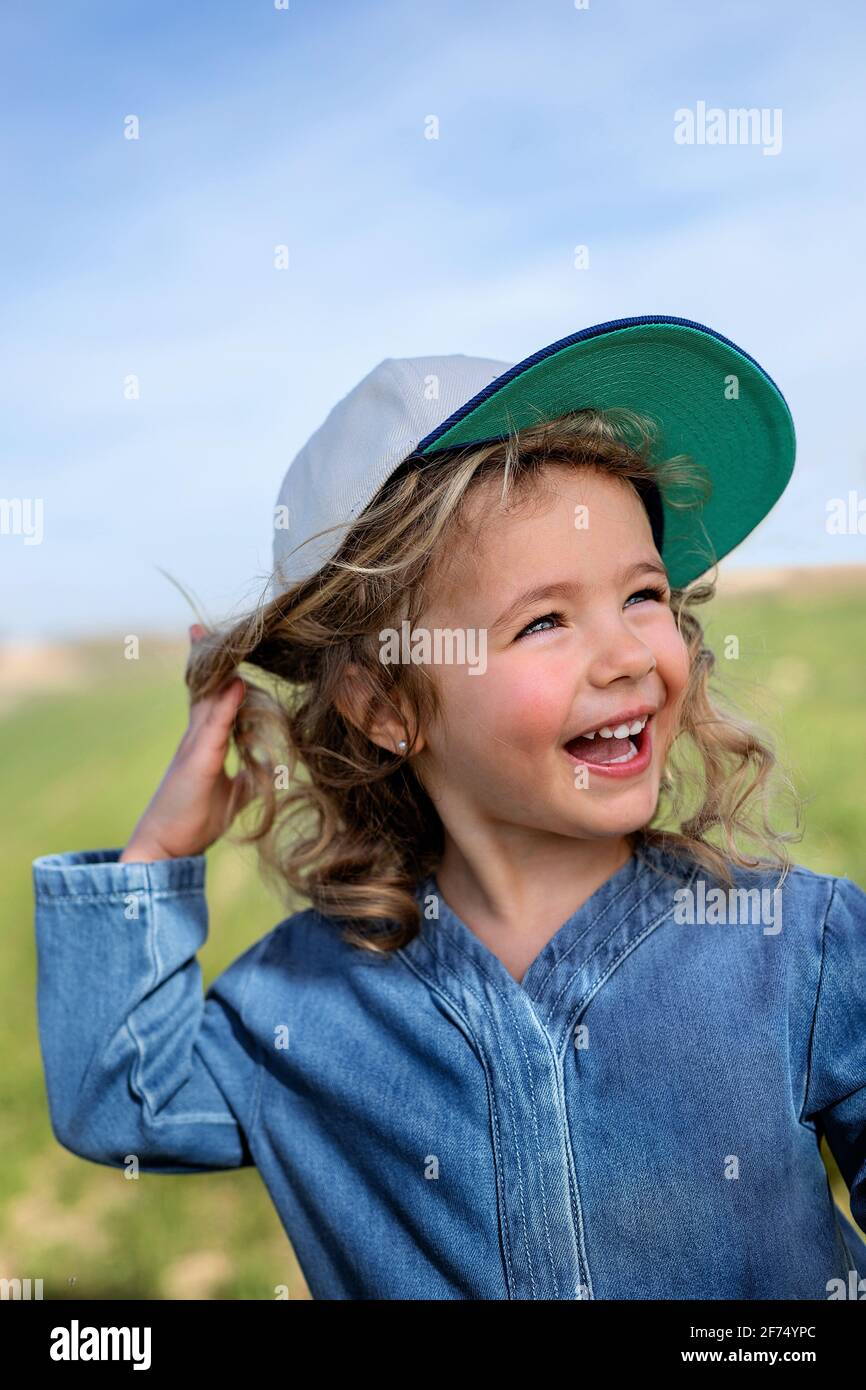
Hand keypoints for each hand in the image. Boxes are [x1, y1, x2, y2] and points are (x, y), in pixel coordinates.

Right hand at [119, 625, 251, 862]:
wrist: (165, 847)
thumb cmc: (192, 821)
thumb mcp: (230, 795)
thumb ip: (246, 777)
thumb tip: (266, 768)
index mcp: (202, 744)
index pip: (208, 701)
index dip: (213, 676)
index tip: (208, 645)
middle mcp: (196, 739)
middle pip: (202, 690)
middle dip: (203, 660)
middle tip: (201, 627)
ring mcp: (195, 748)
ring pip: (208, 701)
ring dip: (218, 672)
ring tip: (225, 641)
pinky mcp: (198, 763)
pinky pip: (215, 728)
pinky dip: (226, 705)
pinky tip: (237, 685)